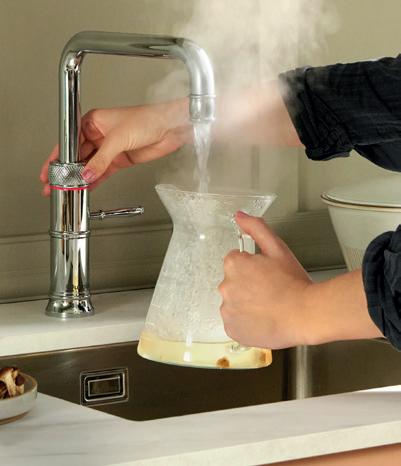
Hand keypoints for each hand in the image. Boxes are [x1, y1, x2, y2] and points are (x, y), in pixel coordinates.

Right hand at [40, 99, 190, 195]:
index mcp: (93, 122)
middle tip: (56, 185)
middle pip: (77, 156)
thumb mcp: (118, 139)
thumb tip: (87, 174)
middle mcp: (99, 135)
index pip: (69, 141)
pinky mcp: (120, 160)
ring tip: (69, 189)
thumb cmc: (147, 120)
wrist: (169, 128)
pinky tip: (86, 188)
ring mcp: (109, 149)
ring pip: (90, 166)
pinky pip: (103, 172)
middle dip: (67, 171)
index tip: (49, 170)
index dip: (58, 157)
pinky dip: (95, 181)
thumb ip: (101, 160)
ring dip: (80, 178)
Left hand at [218, 211, 312, 348]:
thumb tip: (239, 216)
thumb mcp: (278, 248)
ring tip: (269, 307)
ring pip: (235, 303)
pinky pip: (236, 323)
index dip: (254, 267)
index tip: (268, 275)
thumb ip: (256, 228)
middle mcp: (225, 287)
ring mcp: (227, 310)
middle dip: (248, 284)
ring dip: (246, 304)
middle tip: (271, 291)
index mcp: (233, 265)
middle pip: (233, 282)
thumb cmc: (293, 282)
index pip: (236, 262)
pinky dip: (246, 322)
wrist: (305, 316)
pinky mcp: (232, 329)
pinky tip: (264, 320)